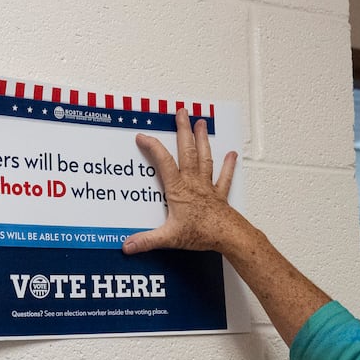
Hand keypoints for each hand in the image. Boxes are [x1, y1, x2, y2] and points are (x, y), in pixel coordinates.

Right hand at [122, 109, 239, 254]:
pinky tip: (232, 155)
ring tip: (201, 123)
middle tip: (182, 113)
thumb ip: (146, 241)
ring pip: (204, 158)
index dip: (152, 147)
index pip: (163, 162)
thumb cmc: (201, 233)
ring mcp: (207, 186)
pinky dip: (228, 166)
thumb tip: (127, 246)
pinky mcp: (219, 195)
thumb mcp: (169, 237)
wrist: (228, 236)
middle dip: (183, 130)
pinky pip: (224, 177)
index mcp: (178, 189)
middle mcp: (193, 182)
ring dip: (202, 140)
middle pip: (187, 151)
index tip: (143, 136)